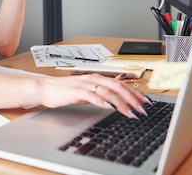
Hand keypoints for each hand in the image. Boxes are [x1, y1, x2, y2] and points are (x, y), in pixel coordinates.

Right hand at [36, 73, 150, 118]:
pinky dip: (102, 100)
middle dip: (132, 98)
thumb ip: (101, 89)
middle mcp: (92, 79)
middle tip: (142, 109)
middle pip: (117, 86)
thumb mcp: (87, 89)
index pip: (120, 84)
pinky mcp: (75, 91)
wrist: (45, 89)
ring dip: (121, 102)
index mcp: (97, 78)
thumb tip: (117, 87)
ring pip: (107, 91)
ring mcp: (84, 84)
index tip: (146, 101)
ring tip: (130, 112)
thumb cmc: (65, 90)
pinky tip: (110, 107)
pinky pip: (91, 95)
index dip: (134, 92)